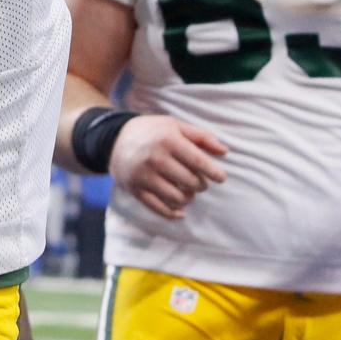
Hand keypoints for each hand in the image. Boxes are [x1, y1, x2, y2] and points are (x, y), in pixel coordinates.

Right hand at [108, 115, 228, 220]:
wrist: (115, 139)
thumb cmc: (152, 131)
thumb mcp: (175, 126)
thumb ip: (201, 137)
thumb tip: (225, 152)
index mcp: (167, 139)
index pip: (198, 161)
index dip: (213, 172)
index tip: (221, 178)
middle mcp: (155, 158)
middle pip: (190, 182)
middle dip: (200, 185)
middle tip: (200, 182)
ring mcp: (144, 175)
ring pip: (177, 198)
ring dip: (189, 198)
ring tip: (189, 192)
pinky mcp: (135, 190)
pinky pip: (159, 209)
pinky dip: (174, 213)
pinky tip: (181, 210)